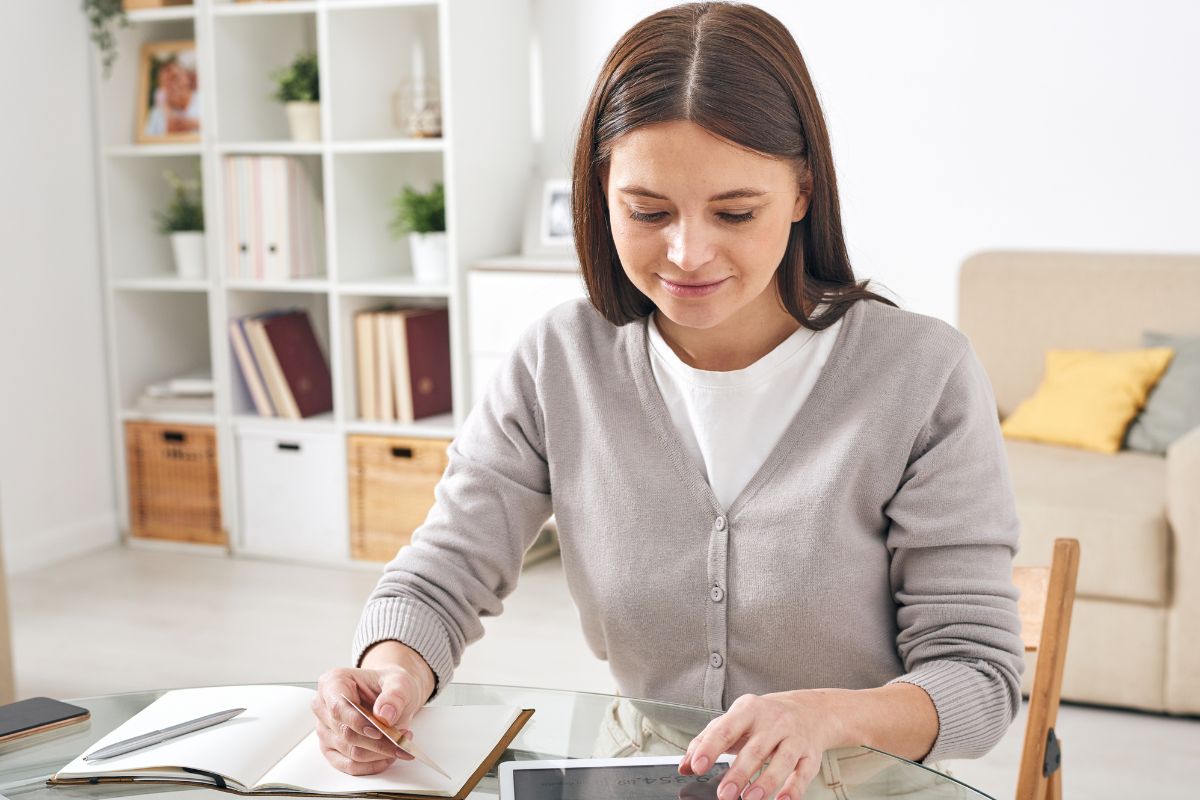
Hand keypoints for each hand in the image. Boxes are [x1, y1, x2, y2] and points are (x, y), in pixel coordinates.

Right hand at [312, 661, 430, 775]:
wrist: (391, 697)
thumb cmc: (389, 686)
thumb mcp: (399, 681)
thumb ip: (394, 695)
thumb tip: (385, 714)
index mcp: (332, 682)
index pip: (337, 708)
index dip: (357, 722)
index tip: (379, 730)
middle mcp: (323, 707)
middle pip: (345, 733)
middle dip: (377, 741)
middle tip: (402, 738)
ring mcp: (326, 730)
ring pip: (350, 752)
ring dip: (379, 752)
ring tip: (401, 743)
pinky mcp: (332, 750)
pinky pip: (350, 766)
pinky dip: (373, 765)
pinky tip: (389, 756)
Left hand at [678, 691, 841, 799]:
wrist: (809, 710)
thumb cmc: (763, 719)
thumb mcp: (734, 721)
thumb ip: (706, 741)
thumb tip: (684, 766)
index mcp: (749, 709)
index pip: (726, 728)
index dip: (711, 747)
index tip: (698, 766)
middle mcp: (774, 721)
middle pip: (756, 749)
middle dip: (739, 773)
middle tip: (723, 795)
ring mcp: (794, 737)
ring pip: (782, 761)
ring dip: (766, 782)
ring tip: (749, 799)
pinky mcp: (810, 754)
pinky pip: (804, 772)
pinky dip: (794, 788)